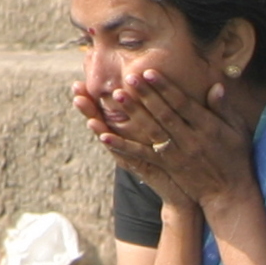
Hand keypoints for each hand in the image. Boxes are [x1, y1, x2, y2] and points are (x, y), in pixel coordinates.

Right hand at [74, 81, 196, 213]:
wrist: (190, 190)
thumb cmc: (186, 158)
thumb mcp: (176, 129)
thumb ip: (172, 107)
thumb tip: (174, 81)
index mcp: (134, 128)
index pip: (113, 107)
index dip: (99, 91)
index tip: (85, 74)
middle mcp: (128, 140)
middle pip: (103, 117)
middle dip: (89, 101)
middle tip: (75, 85)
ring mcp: (132, 153)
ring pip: (108, 133)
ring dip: (94, 117)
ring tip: (80, 102)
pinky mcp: (141, 166)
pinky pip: (124, 154)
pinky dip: (114, 144)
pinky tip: (101, 133)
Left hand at [97, 69, 258, 217]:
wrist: (229, 193)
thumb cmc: (236, 157)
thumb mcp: (237, 130)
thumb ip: (224, 108)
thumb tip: (216, 85)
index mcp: (208, 128)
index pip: (183, 104)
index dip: (166, 88)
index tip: (150, 72)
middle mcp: (191, 140)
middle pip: (164, 115)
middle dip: (146, 95)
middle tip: (129, 77)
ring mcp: (177, 154)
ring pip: (152, 131)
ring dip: (134, 113)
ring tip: (117, 96)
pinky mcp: (167, 166)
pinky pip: (142, 155)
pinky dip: (123, 146)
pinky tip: (105, 136)